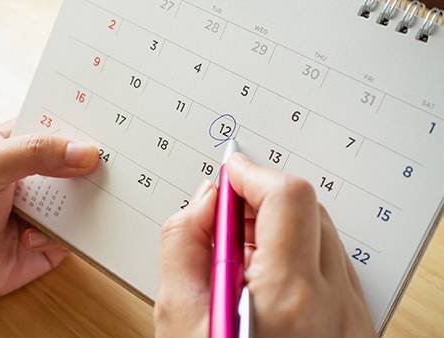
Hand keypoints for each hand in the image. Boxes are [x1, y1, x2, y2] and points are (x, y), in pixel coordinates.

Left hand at [0, 119, 98, 298]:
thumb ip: (35, 153)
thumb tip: (85, 153)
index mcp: (15, 149)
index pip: (55, 128)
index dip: (80, 126)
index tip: (107, 126)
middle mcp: (33, 177)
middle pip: (76, 164)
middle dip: (91, 166)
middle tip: (109, 164)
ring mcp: (44, 208)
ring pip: (83, 198)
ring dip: (82, 204)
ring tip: (70, 206)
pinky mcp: (52, 239)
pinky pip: (76, 233)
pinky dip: (62, 237)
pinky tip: (31, 239)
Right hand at [155, 153, 375, 337]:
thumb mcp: (177, 320)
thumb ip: (182, 244)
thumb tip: (205, 201)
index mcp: (289, 299)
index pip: (288, 199)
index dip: (253, 174)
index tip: (229, 173)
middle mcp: (334, 304)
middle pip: (308, 209)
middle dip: (261, 199)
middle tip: (227, 216)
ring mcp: (352, 315)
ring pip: (320, 233)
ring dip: (278, 226)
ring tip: (240, 254)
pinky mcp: (354, 322)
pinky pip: (329, 263)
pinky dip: (295, 252)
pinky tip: (265, 276)